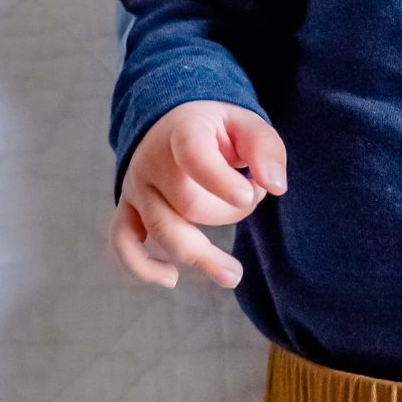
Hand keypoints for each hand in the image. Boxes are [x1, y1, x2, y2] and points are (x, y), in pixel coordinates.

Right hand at [110, 100, 286, 289]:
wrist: (169, 123)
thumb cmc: (215, 128)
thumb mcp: (245, 123)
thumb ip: (265, 149)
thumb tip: (277, 186)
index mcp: (183, 132)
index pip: (194, 156)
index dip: (220, 180)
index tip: (252, 194)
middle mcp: (151, 161)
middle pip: (188, 203)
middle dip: (230, 211)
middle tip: (253, 197)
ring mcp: (136, 187)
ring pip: (162, 229)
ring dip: (200, 255)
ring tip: (233, 274)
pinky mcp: (128, 209)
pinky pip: (124, 242)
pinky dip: (141, 266)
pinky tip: (171, 278)